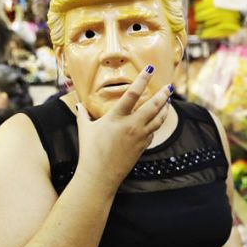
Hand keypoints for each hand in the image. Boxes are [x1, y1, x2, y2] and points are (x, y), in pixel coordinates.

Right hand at [75, 65, 171, 191]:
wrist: (100, 176)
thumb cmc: (89, 152)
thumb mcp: (84, 130)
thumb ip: (82, 114)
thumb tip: (78, 104)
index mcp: (116, 118)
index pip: (132, 94)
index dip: (143, 80)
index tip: (151, 70)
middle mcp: (131, 126)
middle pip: (153, 106)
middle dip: (163, 95)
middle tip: (169, 87)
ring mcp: (139, 137)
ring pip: (158, 120)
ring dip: (164, 109)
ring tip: (168, 101)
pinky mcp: (143, 147)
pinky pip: (153, 132)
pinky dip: (156, 124)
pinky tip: (157, 120)